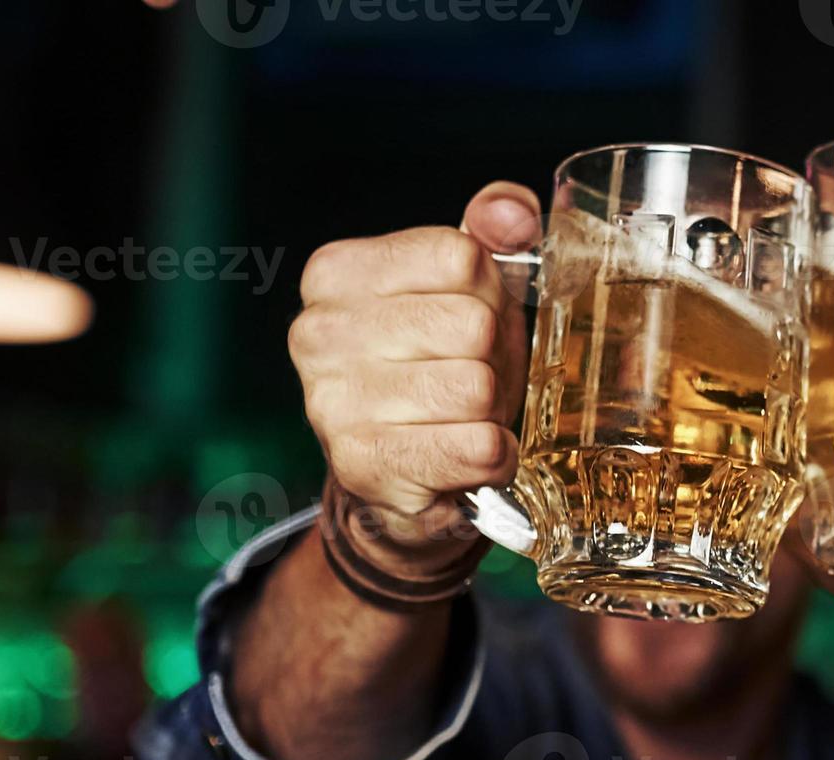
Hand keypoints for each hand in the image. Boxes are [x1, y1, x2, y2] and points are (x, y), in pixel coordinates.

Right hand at [289, 182, 542, 574]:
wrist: (397, 472)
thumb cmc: (435, 363)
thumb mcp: (461, 285)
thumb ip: (489, 229)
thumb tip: (513, 212)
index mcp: (337, 273)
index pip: (460, 256)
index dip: (488, 292)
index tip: (464, 316)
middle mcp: (320, 332)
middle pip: (472, 323)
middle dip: (493, 355)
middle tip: (469, 375)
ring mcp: (334, 401)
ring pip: (476, 387)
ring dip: (492, 409)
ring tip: (463, 415)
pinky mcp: (364, 465)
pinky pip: (479, 448)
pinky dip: (494, 456)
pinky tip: (467, 455)